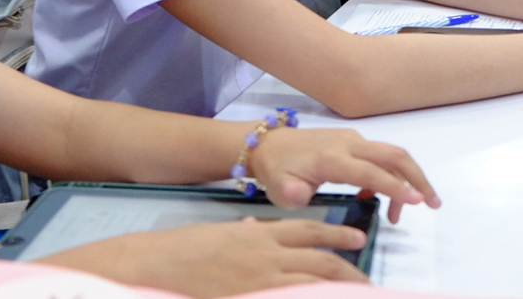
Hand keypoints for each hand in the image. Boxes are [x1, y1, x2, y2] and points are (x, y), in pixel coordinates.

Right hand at [43, 218, 367, 296]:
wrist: (155, 265)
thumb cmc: (183, 250)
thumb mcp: (219, 234)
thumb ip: (244, 233)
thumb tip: (256, 229)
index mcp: (259, 235)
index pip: (308, 231)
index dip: (336, 233)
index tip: (358, 237)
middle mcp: (266, 256)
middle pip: (319, 260)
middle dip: (348, 267)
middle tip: (367, 275)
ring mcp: (261, 281)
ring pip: (313, 284)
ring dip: (338, 288)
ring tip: (358, 291)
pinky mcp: (252, 297)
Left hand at [250, 126, 438, 223]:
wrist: (266, 144)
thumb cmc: (276, 170)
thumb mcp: (278, 189)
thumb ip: (292, 194)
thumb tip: (301, 195)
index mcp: (331, 158)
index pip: (370, 172)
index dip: (395, 187)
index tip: (418, 202)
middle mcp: (348, 144)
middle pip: (393, 155)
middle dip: (417, 178)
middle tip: (433, 203)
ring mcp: (352, 140)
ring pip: (390, 155)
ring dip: (407, 179)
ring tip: (406, 210)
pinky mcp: (352, 142)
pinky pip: (379, 157)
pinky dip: (390, 175)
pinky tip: (378, 197)